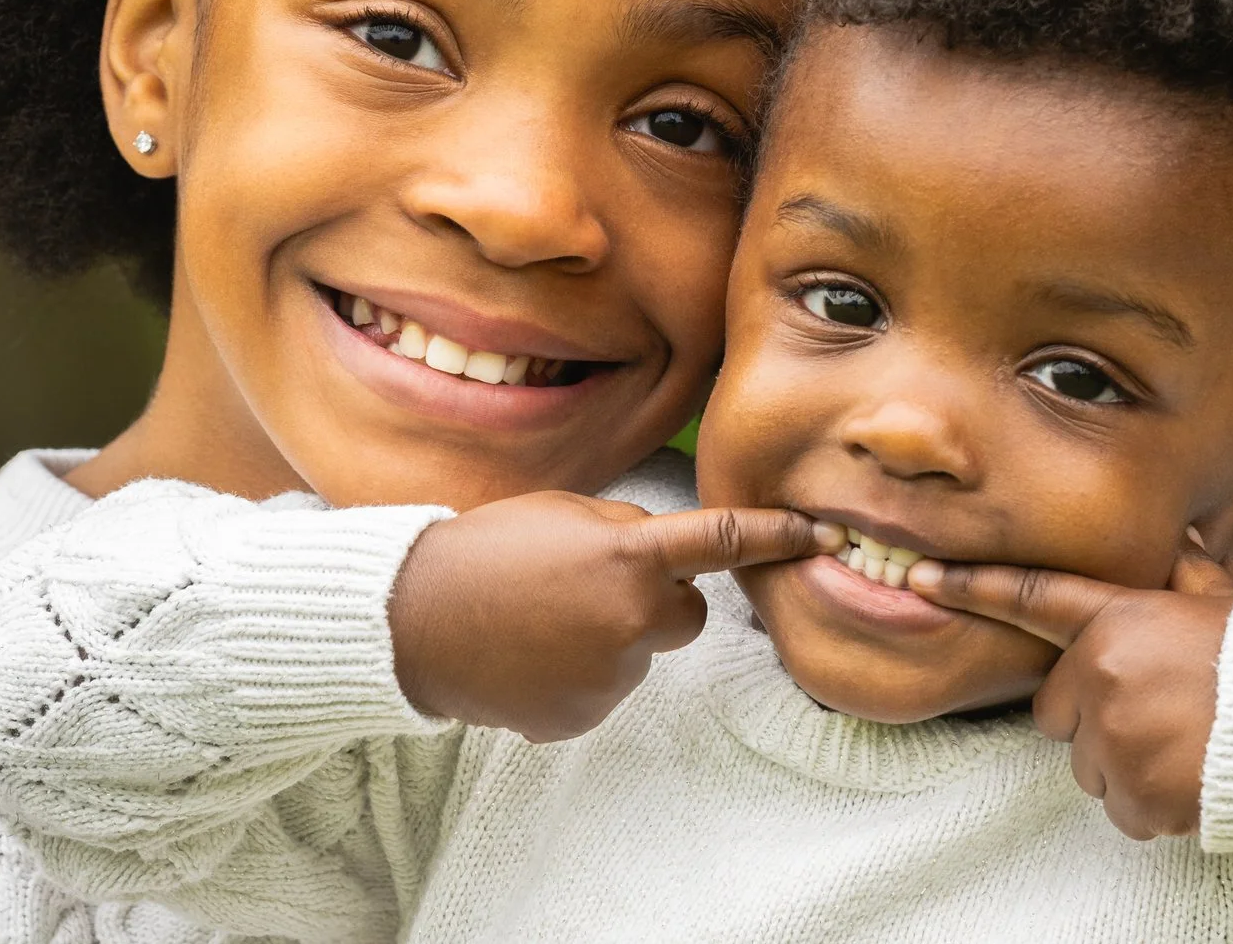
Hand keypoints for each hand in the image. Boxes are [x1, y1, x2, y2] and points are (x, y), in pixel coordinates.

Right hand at [391, 492, 839, 741]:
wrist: (413, 622)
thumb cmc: (485, 552)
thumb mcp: (563, 513)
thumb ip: (626, 531)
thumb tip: (665, 554)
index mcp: (627, 556)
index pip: (721, 541)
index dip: (775, 535)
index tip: (820, 534)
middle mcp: (630, 621)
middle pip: (688, 616)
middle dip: (657, 602)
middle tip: (590, 588)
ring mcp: (609, 678)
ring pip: (639, 655)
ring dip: (609, 639)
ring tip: (540, 623)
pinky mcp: (584, 719)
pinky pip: (603, 691)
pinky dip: (578, 677)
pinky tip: (532, 658)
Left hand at [906, 531, 1232, 838]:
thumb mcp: (1221, 600)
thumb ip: (1183, 575)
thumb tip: (1179, 540)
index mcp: (1119, 619)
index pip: (1033, 599)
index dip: (973, 588)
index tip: (921, 580)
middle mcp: (1103, 675)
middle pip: (1058, 711)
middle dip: (1094, 715)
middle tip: (1157, 710)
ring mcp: (1116, 738)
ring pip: (1089, 764)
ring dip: (1124, 761)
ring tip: (1184, 744)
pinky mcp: (1137, 794)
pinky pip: (1120, 809)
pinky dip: (1150, 802)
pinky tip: (1192, 778)